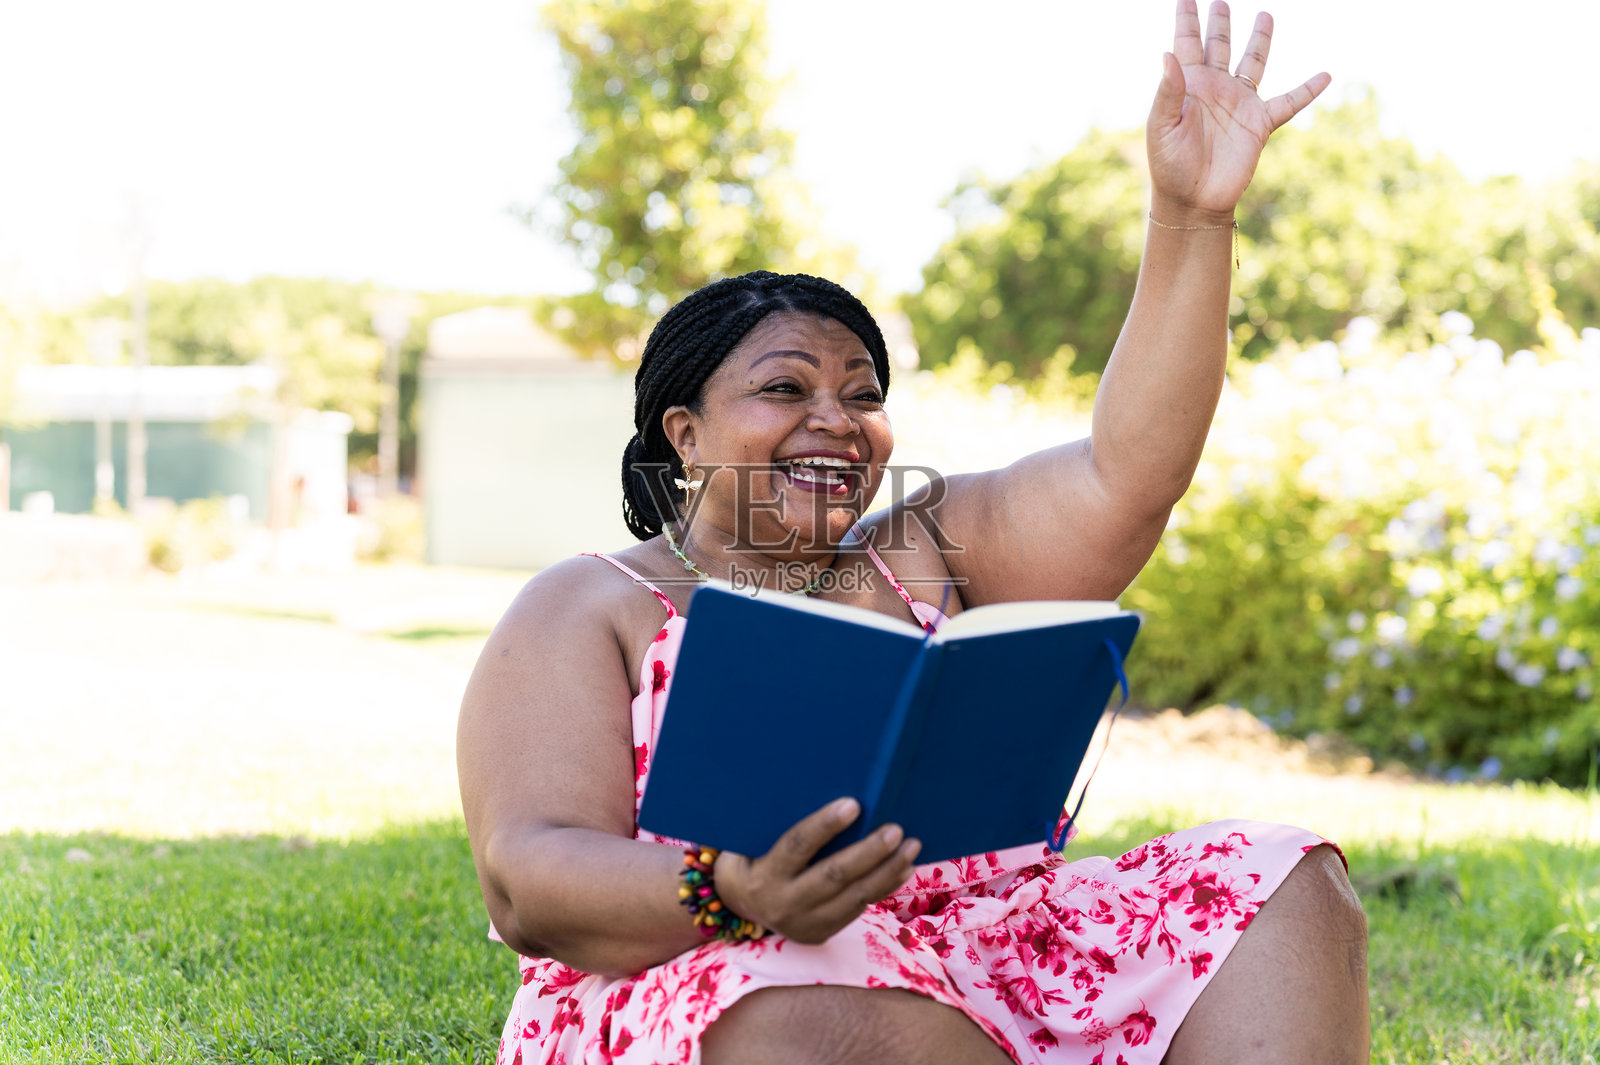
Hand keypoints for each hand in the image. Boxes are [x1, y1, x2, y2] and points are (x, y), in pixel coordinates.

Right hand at [712, 798, 920, 944]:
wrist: (737, 904)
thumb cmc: (749, 854)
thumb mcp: (751, 840)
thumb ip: (779, 822)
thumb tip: (825, 786)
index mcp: (763, 875)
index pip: (797, 846)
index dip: (825, 825)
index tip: (853, 804)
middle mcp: (783, 904)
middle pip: (834, 876)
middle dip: (869, 852)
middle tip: (896, 830)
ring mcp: (804, 924)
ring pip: (854, 897)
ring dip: (887, 871)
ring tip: (911, 847)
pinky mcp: (820, 934)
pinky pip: (858, 910)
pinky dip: (884, 887)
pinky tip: (902, 868)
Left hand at [1146, 0, 1330, 220]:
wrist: (1194, 200)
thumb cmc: (1170, 166)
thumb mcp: (1161, 127)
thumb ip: (1167, 91)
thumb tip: (1168, 53)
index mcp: (1188, 85)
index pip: (1187, 43)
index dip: (1187, 20)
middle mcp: (1214, 89)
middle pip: (1219, 46)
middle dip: (1219, 23)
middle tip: (1220, 1)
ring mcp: (1239, 104)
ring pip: (1253, 63)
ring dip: (1259, 41)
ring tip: (1265, 16)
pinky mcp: (1259, 124)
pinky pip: (1288, 102)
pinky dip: (1307, 90)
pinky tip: (1325, 76)